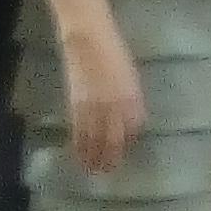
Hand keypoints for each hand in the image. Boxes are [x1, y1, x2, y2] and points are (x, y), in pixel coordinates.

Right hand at [59, 19, 148, 175]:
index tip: (124, 151)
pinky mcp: (76, 105)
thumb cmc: (113, 52)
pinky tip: (79, 155)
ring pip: (94, 140)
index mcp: (132, 98)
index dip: (128, 141)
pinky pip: (79, 132)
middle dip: (111, 157)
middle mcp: (115, 107)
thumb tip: (128, 118)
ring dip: (93, 157)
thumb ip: (130, 98)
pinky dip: (79, 146)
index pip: (133, 128)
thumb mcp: (129, 76)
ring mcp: (95, 108)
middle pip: (114, 140)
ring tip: (93, 170)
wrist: (88, 40)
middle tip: (108, 170)